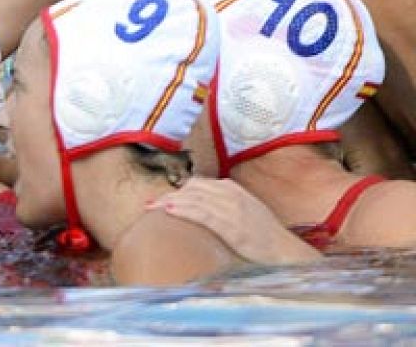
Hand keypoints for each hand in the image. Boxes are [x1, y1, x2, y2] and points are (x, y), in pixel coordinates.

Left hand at [147, 178, 319, 265]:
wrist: (284, 250)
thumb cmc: (262, 234)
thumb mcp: (242, 210)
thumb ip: (222, 203)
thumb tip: (198, 205)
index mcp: (232, 188)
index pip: (197, 183)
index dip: (176, 190)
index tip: (160, 198)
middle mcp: (230, 194)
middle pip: (191, 189)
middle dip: (168, 196)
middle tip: (150, 204)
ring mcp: (231, 208)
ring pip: (193, 199)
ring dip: (169, 202)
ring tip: (152, 207)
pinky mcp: (231, 224)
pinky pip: (202, 213)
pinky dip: (184, 210)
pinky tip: (169, 210)